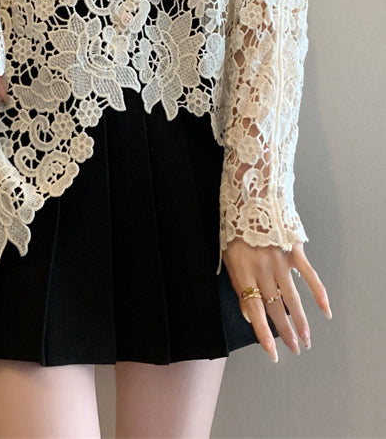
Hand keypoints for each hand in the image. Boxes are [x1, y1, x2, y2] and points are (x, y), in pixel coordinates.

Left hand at [222, 238, 331, 361]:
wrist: (252, 198)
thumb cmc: (235, 228)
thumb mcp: (228, 256)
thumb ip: (237, 285)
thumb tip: (248, 314)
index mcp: (244, 272)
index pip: (255, 310)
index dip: (263, 333)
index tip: (272, 353)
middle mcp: (264, 270)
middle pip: (276, 308)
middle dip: (285, 332)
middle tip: (294, 350)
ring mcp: (281, 262)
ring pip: (293, 298)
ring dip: (300, 321)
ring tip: (306, 339)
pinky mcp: (295, 253)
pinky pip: (310, 277)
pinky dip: (319, 294)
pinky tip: (324, 311)